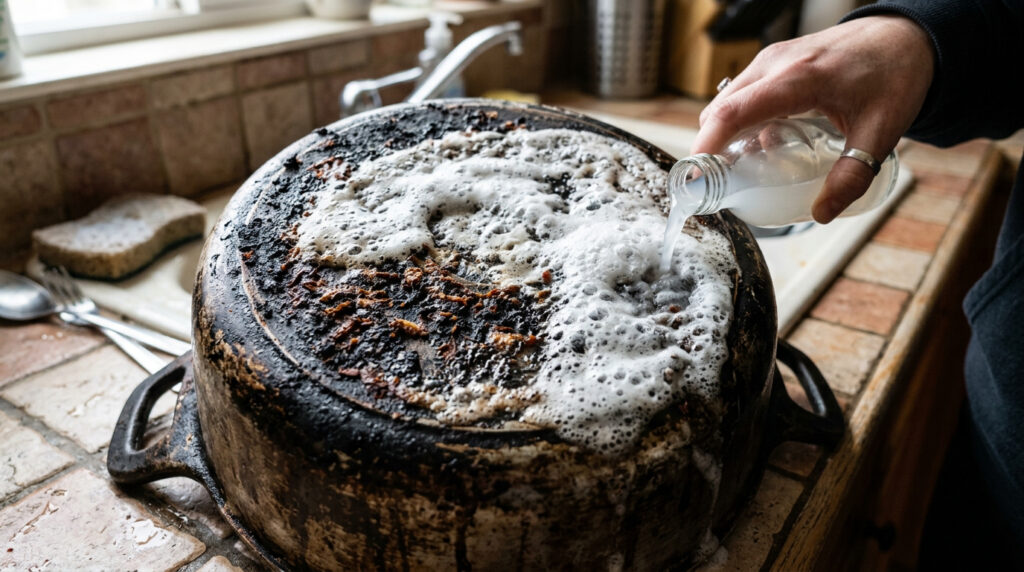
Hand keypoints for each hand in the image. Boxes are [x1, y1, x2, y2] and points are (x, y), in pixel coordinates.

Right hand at [691, 15, 934, 222]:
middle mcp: (776, 64)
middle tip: (716, 187)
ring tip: (738, 170)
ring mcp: (771, 60)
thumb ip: (852, 176)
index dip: (706, 146)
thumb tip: (821, 213)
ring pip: (727, 102)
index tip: (696, 178)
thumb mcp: (881, 131)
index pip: (734, 112)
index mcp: (799, 77)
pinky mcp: (773, 63)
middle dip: (709, 149)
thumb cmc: (894, 75)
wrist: (905, 36)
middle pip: (720, 109)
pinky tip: (760, 145)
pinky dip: (739, 122)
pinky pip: (742, 95)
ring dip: (724, 136)